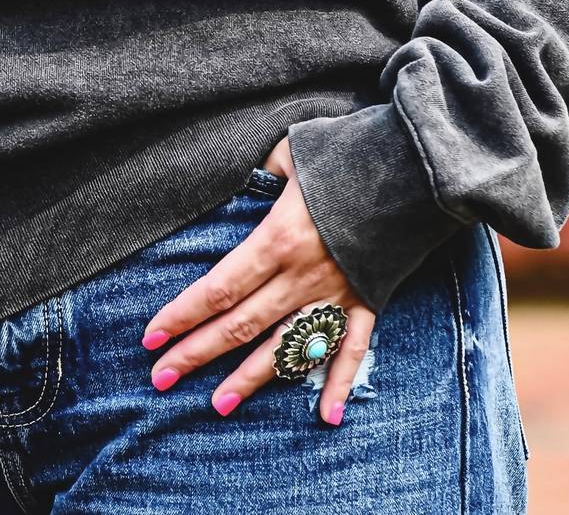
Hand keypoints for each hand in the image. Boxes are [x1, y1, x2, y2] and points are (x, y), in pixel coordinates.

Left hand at [140, 136, 377, 426]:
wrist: (417, 169)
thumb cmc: (347, 153)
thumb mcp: (292, 152)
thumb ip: (262, 173)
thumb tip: (243, 182)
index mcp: (278, 239)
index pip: (219, 288)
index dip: (183, 315)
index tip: (151, 337)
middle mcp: (302, 276)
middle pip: (241, 325)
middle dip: (197, 353)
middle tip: (161, 378)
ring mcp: (337, 295)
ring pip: (287, 348)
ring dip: (250, 380)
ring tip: (217, 405)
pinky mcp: (370, 301)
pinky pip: (353, 351)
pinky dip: (340, 384)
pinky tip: (326, 417)